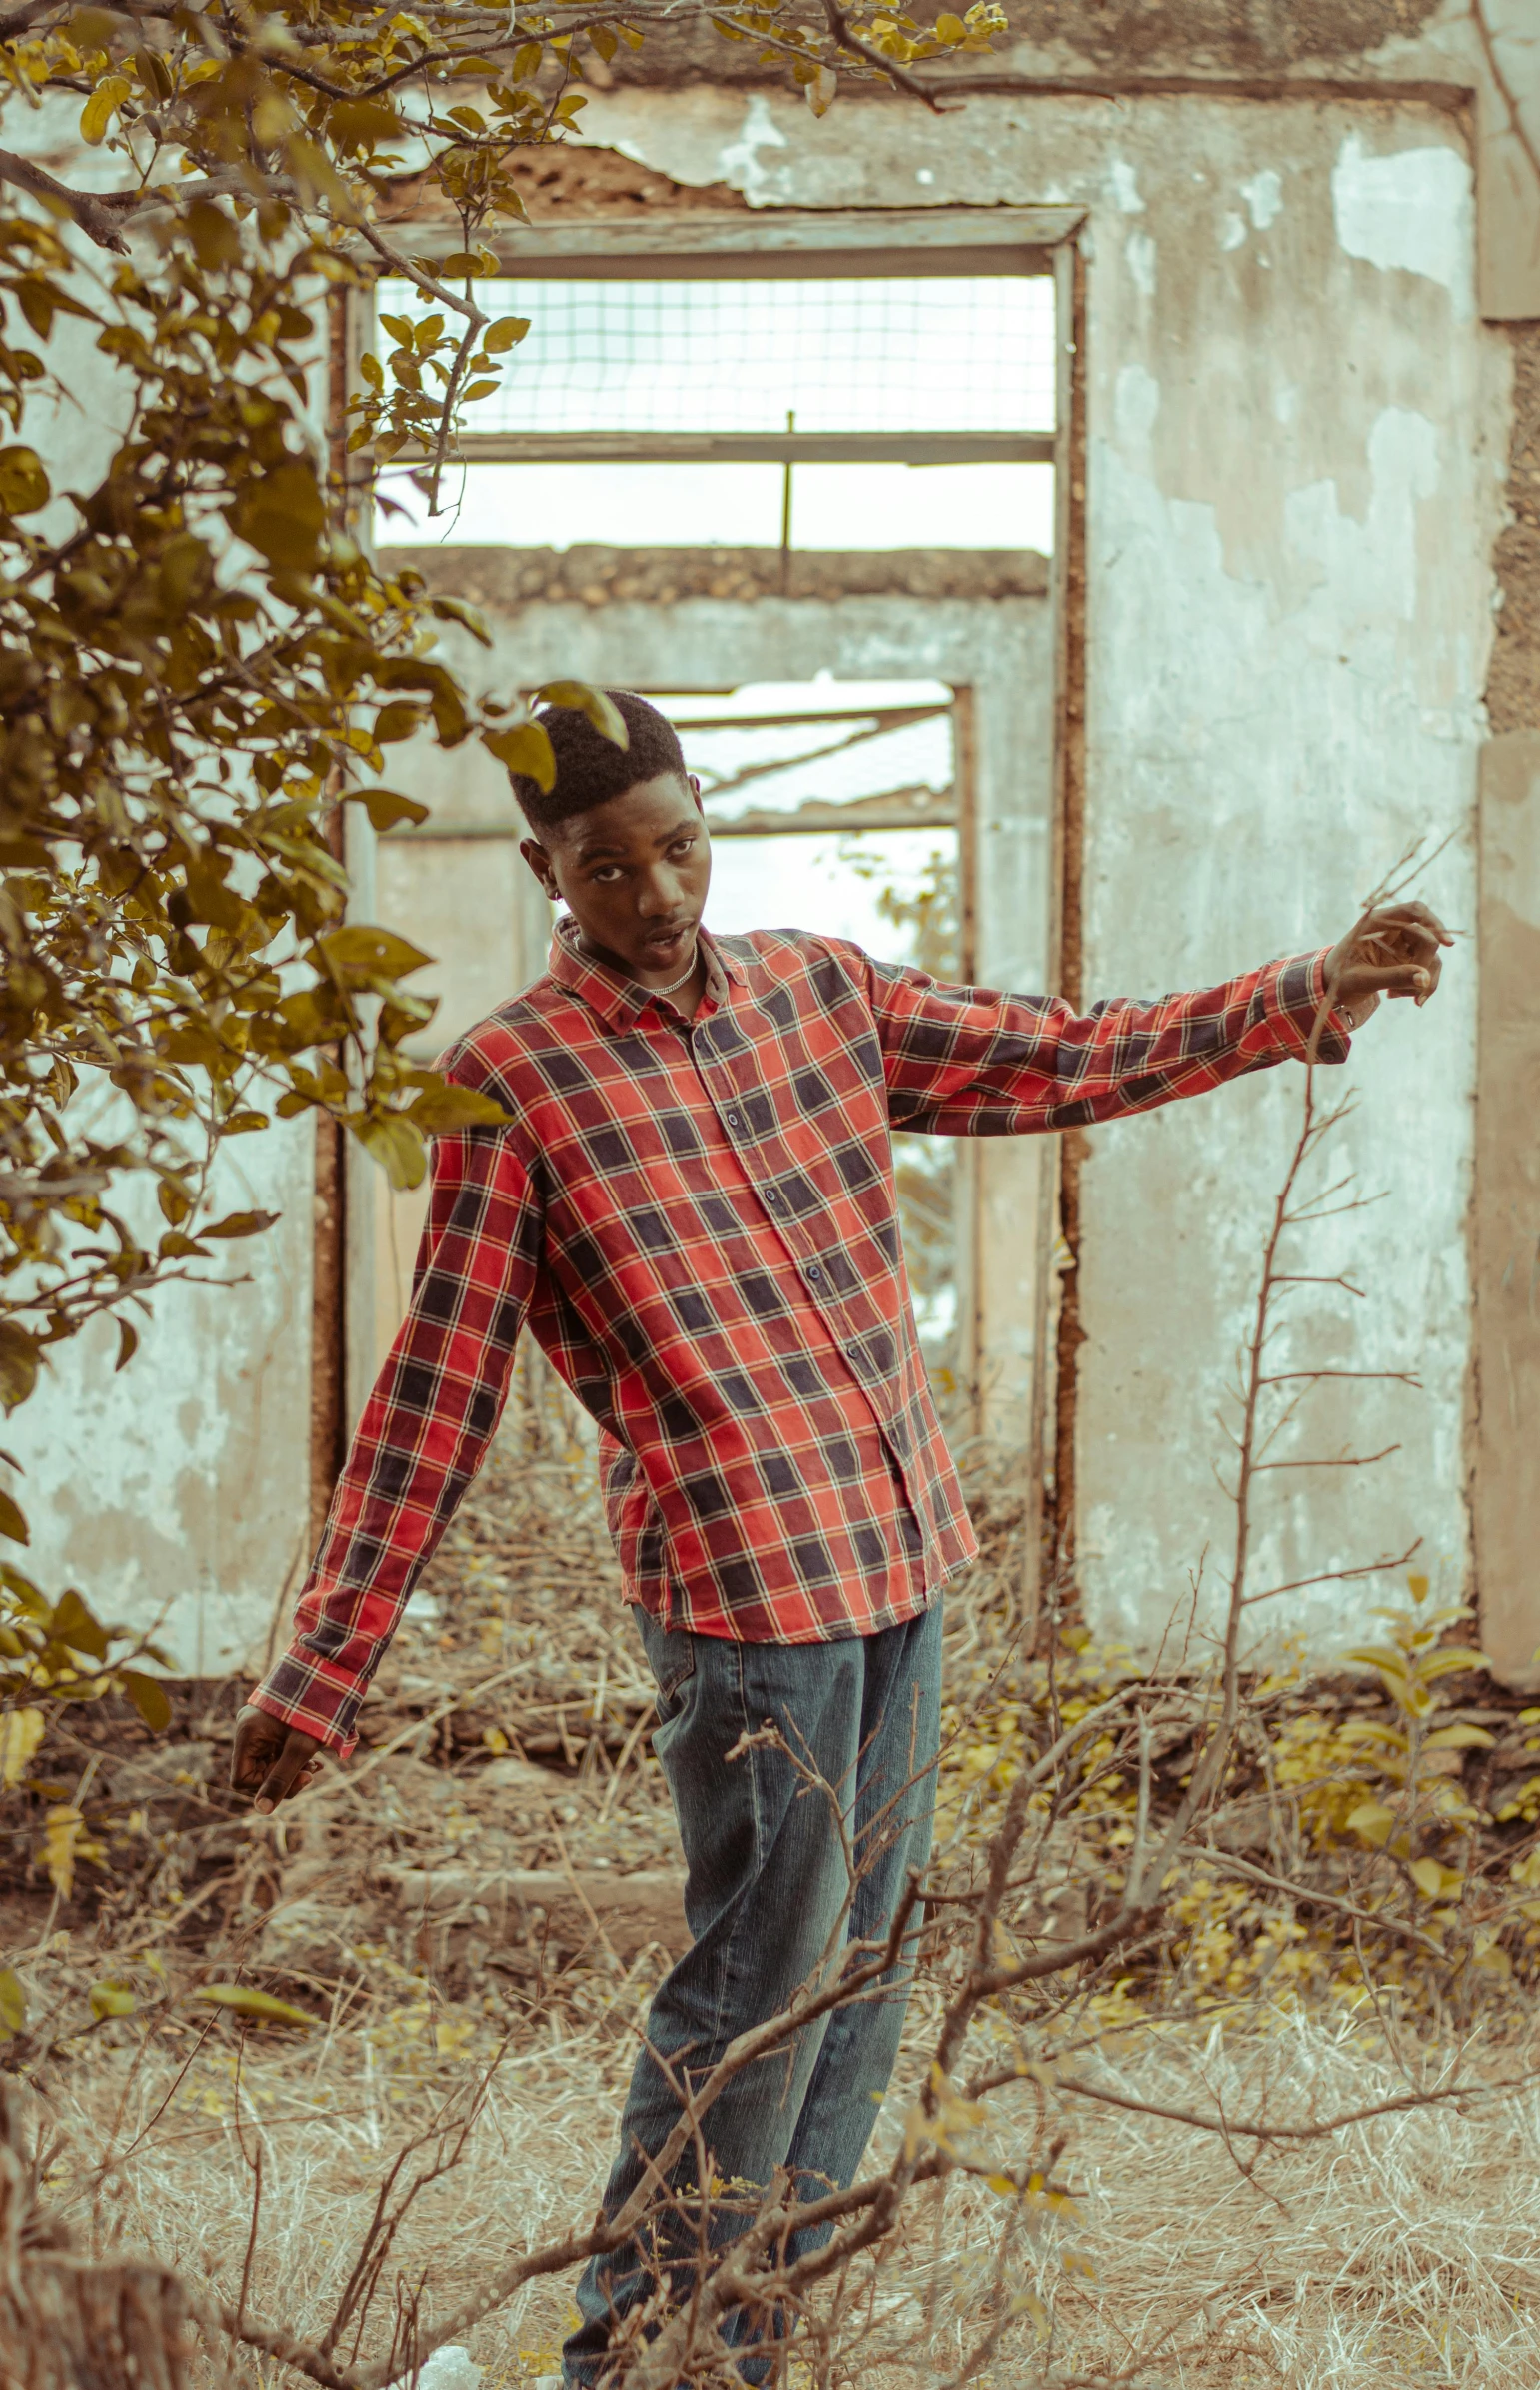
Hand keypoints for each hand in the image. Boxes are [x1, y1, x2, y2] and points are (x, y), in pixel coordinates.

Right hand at [230, 1703, 325, 1813]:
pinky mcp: (272, 1726)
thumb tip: (262, 1811)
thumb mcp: (300, 1749)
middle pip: (255, 1772)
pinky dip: (293, 1759)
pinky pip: (275, 1752)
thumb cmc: (316, 1710)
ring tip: (316, 1767)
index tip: (296, 1779)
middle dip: (283, 1778)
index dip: (266, 1787)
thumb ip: (281, 1780)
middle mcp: (248, 1729)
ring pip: (267, 1763)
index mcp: (246, 1733)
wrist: (332, 1675)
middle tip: (311, 1774)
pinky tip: (314, 1760)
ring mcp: (260, 1727)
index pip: (242, 1780)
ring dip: (291, 1770)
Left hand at [1324, 899, 1451, 1028]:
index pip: (1415, 911)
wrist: (1329, 988)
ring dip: (1423, 980)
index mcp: (1377, 921)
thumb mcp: (1361, 979)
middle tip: (1414, 991)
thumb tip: (1425, 979)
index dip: (1435, 923)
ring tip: (1399, 997)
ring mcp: (1402, 945)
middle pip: (1427, 938)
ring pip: (1430, 957)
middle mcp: (1393, 929)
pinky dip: (1419, 985)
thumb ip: (1393, 976)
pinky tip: (1397, 995)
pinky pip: (1424, 970)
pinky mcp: (1406, 960)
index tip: (1448, 943)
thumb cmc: (1338, 979)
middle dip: (1425, 965)